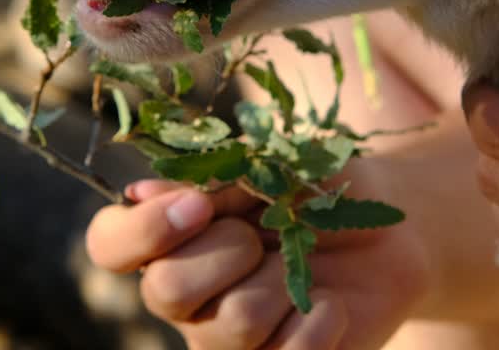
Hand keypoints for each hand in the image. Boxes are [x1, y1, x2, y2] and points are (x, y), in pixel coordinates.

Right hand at [85, 166, 435, 349]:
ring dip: (282, 282)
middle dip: (228, 251)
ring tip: (304, 267)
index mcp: (168, 236)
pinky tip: (328, 305)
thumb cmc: (314, 189)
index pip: (109, 244)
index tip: (200, 205)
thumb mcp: (268, 165)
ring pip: (233, 323)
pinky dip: (316, 324)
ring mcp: (224, 338)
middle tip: (263, 234)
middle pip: (168, 289)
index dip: (142, 230)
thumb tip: (139, 193)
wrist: (389, 227)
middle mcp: (183, 294)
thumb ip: (210, 179)